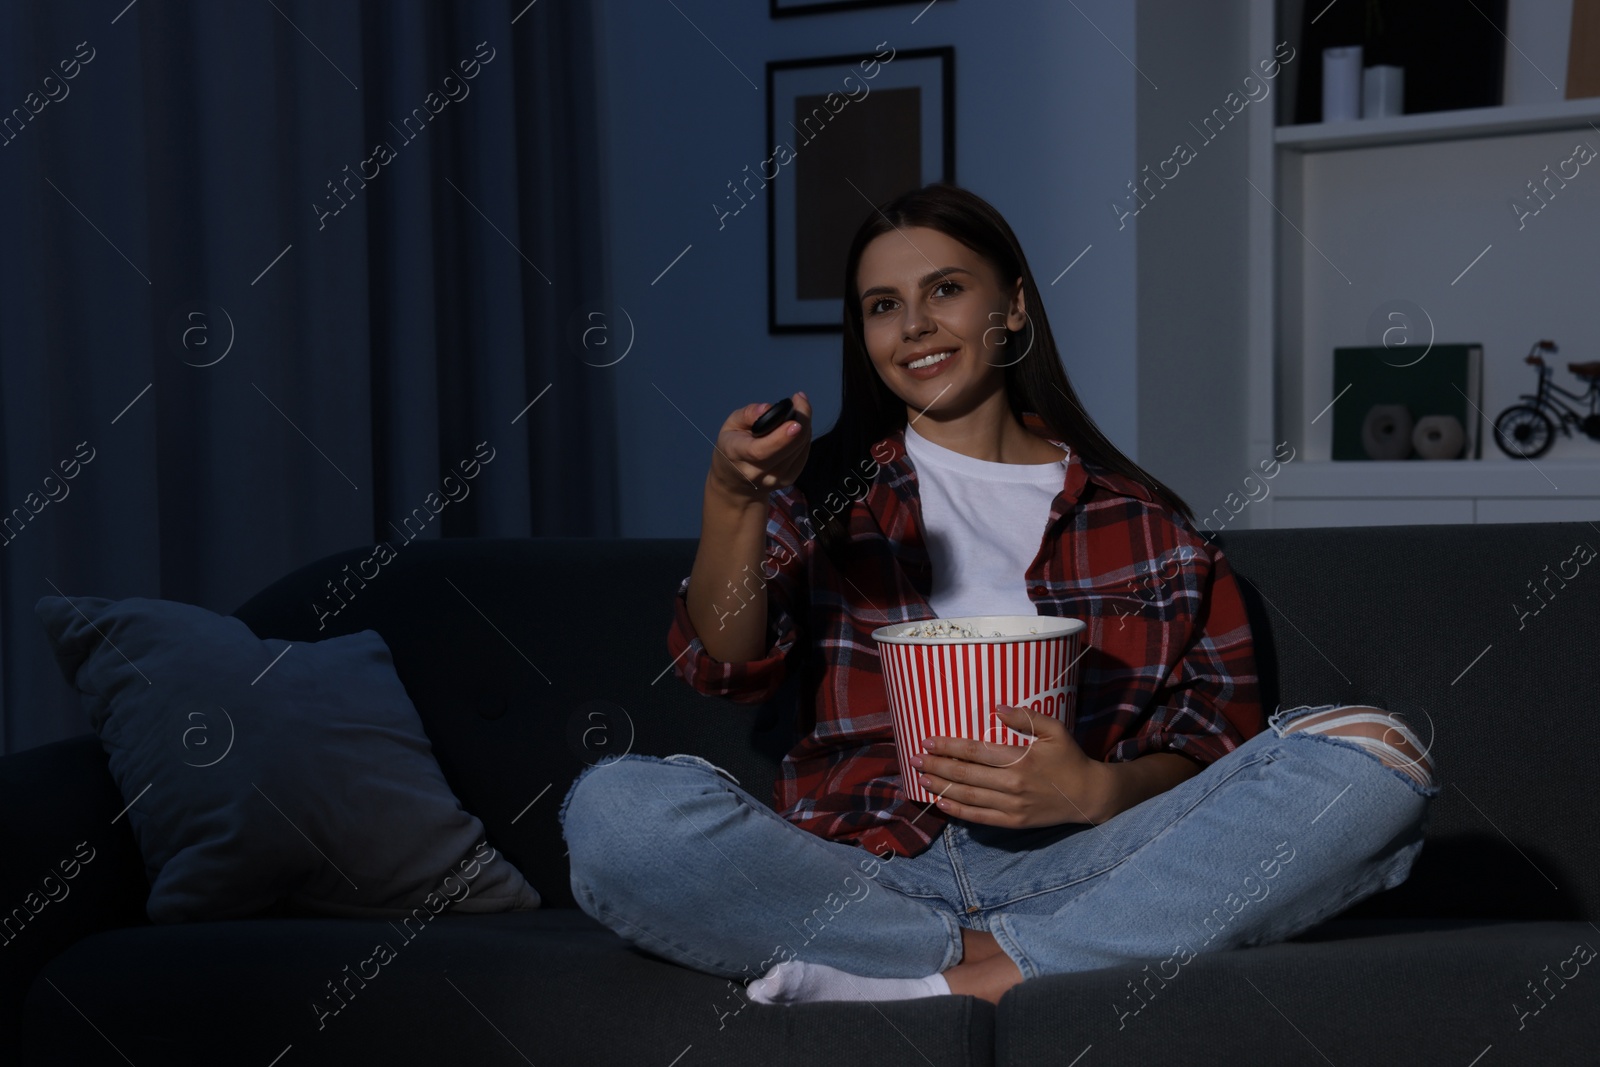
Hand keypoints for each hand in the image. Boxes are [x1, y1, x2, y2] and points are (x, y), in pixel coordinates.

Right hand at [707, 392, 813, 502]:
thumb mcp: (730, 425)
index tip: (795, 423)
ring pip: (800, 448)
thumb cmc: (732, 447)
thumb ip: (747, 414)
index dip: (780, 438)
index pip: (760, 451)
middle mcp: (758, 472)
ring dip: (804, 425)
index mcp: (737, 455)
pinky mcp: (790, 479)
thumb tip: (767, 408)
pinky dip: (804, 436)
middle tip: (800, 398)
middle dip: (802, 421)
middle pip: (789, 448)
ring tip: (797, 410)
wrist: (735, 482)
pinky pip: (804, 453)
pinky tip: (797, 426)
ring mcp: (776, 479)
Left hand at [912, 705, 1109, 828]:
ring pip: (968, 797)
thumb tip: (998, 706)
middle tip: (913, 759)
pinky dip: (958, 811)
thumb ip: (1027, 717)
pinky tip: (941, 803)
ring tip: (920, 778)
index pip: (974, 752)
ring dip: (941, 787)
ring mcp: (1012, 806)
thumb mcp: (1055, 730)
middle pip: (965, 775)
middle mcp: (1012, 784)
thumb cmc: (1070, 758)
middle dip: (935, 766)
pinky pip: (980, 818)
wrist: (1089, 796)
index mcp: (1020, 760)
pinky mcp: (1014, 822)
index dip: (948, 746)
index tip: (927, 741)